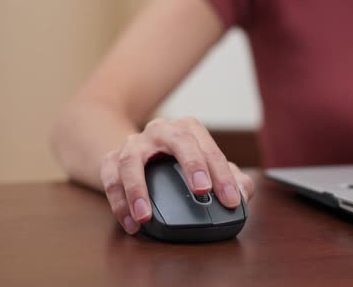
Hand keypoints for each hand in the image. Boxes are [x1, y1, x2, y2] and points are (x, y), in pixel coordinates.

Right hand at [99, 117, 254, 234]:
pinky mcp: (111, 160)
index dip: (222, 174)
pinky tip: (131, 223)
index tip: (230, 198)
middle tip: (201, 191)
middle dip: (192, 164)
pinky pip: (110, 179)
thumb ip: (230, 178)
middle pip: (177, 139)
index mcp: (187, 130)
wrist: (137, 151)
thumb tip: (242, 193)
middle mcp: (161, 130)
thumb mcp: (206, 165)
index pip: (209, 148)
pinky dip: (118, 202)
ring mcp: (133, 143)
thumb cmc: (177, 160)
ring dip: (138, 189)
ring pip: (132, 160)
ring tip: (145, 216)